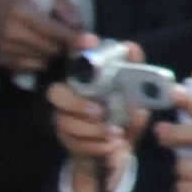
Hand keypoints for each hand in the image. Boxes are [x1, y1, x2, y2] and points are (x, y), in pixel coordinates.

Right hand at [0, 0, 82, 74]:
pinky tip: (36, 49)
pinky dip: (40, 60)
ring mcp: (4, 49)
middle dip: (63, 45)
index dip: (73, 37)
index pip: (53, 29)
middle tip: (66, 38)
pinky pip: (32, 67)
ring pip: (43, 59)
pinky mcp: (2, 61)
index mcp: (21, 11)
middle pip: (51, 48)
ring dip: (52, 53)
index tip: (92, 42)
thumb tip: (78, 27)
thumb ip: (64, 8)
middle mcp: (11, 32)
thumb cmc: (22, 1)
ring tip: (48, 42)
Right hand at [45, 55, 134, 191]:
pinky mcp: (68, 142)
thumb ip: (135, 72)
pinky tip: (111, 146)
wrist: (118, 151)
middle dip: (76, 104)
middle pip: (55, 93)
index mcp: (86, 82)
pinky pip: (76, 144)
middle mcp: (70, 98)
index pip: (73, 62)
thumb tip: (131, 47)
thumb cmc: (125, 117)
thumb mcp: (137, 95)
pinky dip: (97, 146)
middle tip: (100, 112)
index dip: (77, 50)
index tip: (89, 40)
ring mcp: (65, 120)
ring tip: (115, 134)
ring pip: (66, 123)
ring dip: (93, 130)